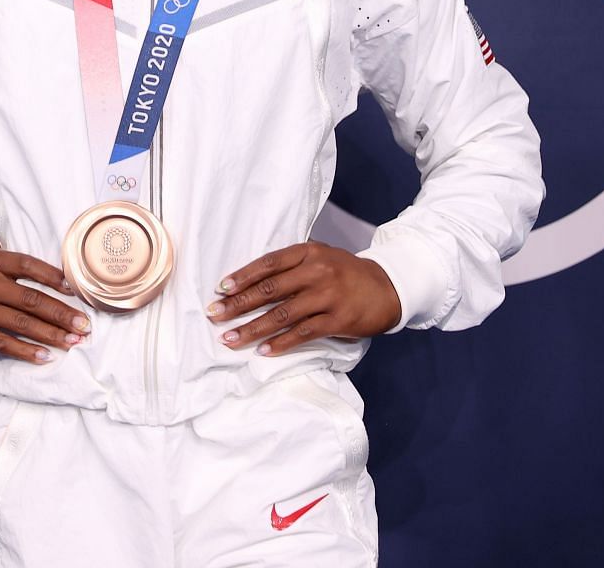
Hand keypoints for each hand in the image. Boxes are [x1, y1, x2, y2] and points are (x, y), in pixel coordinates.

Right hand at [0, 240, 92, 362]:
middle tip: (84, 325)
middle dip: (61, 313)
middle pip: (30, 299)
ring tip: (72, 342)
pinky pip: (2, 343)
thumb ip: (9, 255)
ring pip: (20, 323)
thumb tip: (46, 261)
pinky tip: (45, 356)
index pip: (28, 266)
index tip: (75, 289)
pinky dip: (25, 351)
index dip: (53, 277)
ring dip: (50, 334)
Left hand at [205, 241, 401, 354]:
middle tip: (215, 315)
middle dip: (238, 304)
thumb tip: (252, 280)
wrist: (389, 287)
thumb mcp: (322, 257)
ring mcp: (328, 296)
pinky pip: (303, 333)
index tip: (221, 289)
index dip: (243, 276)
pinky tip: (263, 351)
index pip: (268, 263)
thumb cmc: (347, 272)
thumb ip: (293, 264)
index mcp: (309, 252)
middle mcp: (317, 271)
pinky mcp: (338, 319)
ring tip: (230, 339)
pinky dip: (281, 343)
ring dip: (252, 328)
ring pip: (282, 314)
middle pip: (270, 289)